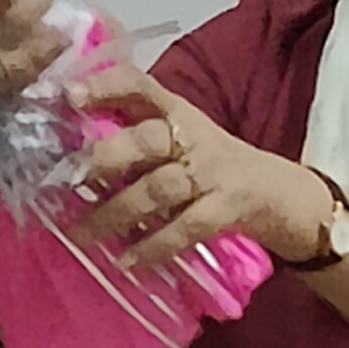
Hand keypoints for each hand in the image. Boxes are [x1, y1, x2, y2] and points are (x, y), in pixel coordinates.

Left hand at [62, 51, 338, 271]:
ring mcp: (213, 172)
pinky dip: (154, 246)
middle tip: (68, 179)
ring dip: (117, 213)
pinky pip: (185, 228)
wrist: (280, 195)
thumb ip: (135, 136)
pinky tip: (127, 261)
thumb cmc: (214, 166)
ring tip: (82, 235)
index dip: (106, 85)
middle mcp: (194, 136)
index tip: (68, 93)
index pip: (141, 85)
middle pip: (147, 139)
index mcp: (177, 111)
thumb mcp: (179, 139)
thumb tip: (69, 150)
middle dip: (106, 158)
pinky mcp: (227, 208)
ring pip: (159, 188)